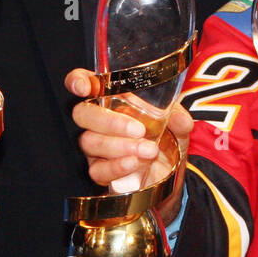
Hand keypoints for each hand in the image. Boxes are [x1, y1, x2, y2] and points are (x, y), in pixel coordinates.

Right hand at [66, 68, 191, 221]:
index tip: (84, 88)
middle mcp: (98, 120)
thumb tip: (179, 119)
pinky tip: (134, 163)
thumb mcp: (177, 124)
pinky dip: (116, 166)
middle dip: (109, 121)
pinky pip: (97, 170)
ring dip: (121, 145)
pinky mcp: (99, 172)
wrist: (171, 175)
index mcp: (112, 98)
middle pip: (82, 114)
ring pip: (89, 142)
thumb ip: (177, 116)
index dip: (78, 81)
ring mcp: (95, 147)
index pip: (82, 82)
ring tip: (150, 150)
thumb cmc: (166, 140)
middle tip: (139, 130)